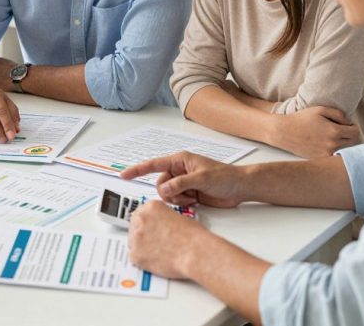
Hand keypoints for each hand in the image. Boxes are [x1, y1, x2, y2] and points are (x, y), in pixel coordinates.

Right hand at [121, 151, 246, 208]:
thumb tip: (163, 189)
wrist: (240, 188)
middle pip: (160, 184)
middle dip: (168, 192)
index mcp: (180, 160)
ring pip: (167, 194)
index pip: (154, 164)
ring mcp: (184, 183)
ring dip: (177, 199)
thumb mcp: (201, 178)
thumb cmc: (225, 176)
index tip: (124, 175)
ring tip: (193, 197)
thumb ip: (180, 183)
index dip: (137, 170)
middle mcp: (179, 171)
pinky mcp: (189, 194)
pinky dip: (183, 203)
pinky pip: (176, 201)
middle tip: (185, 194)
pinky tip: (196, 200)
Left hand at [128, 200, 206, 278]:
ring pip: (132, 242)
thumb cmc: (193, 237)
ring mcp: (136, 237)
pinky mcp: (135, 255)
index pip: (141, 213)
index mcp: (151, 207)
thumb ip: (164, 218)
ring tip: (158, 251)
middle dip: (143, 234)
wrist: (195, 253)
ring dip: (142, 247)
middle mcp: (140, 219)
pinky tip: (155, 259)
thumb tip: (162, 223)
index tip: (150, 228)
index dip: (147, 223)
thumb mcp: (179, 216)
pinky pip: (134, 257)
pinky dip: (142, 260)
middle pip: (134, 226)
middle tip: (155, 241)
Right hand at [272, 106, 358, 157]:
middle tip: (339, 130)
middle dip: (348, 135)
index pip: (355, 132)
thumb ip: (339, 114)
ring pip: (344, 150)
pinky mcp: (320, 158)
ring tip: (331, 136)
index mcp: (334, 132)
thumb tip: (349, 122)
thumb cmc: (301, 118)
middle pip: (352, 142)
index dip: (353, 127)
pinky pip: (333, 155)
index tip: (347, 125)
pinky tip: (324, 143)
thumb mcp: (320, 109)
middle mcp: (332, 145)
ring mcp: (326, 154)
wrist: (284, 132)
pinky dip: (333, 150)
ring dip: (342, 143)